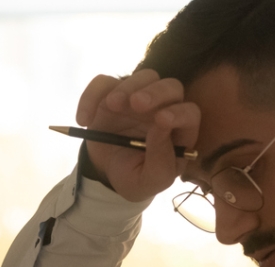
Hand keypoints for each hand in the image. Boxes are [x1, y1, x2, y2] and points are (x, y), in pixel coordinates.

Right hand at [76, 69, 200, 201]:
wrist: (108, 173)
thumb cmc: (137, 177)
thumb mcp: (151, 181)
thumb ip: (161, 160)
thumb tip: (160, 127)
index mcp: (180, 131)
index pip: (190, 113)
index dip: (179, 114)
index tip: (160, 120)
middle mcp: (164, 108)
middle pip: (171, 87)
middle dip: (156, 92)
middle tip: (136, 103)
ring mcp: (139, 97)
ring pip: (144, 77)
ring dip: (127, 87)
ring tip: (111, 105)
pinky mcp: (113, 93)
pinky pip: (104, 83)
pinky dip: (92, 96)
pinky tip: (84, 119)